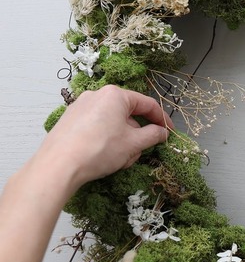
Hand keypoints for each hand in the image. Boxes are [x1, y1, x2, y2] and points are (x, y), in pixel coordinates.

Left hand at [36, 85, 171, 188]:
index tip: (169, 132)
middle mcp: (96, 95)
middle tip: (140, 152)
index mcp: (115, 95)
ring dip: (123, 140)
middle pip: (128, 114)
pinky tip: (104, 157)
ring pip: (112, 122)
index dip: (162, 120)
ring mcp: (80, 107)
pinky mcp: (70, 120)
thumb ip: (153, 135)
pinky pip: (97, 127)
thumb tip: (162, 132)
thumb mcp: (134, 144)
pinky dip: (106, 139)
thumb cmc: (99, 150)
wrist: (58, 166)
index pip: (147, 104)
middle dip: (138, 134)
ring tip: (120, 160)